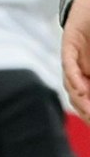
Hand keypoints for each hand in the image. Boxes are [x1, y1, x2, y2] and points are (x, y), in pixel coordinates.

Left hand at [64, 0, 89, 121]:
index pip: (87, 100)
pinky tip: (80, 88)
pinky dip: (74, 77)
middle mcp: (79, 68)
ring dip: (81, 100)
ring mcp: (74, 57)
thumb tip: (88, 89)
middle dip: (86, 112)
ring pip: (72, 85)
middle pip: (78, 97)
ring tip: (89, 111)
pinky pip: (69, 65)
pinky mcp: (70, 44)